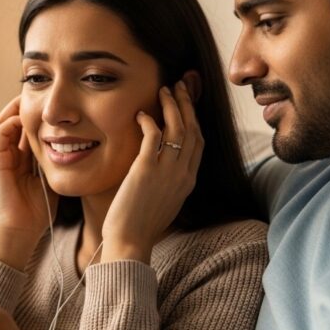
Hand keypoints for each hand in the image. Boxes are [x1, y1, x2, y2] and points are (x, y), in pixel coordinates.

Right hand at [0, 96, 55, 267]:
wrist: (21, 231)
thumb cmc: (39, 211)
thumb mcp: (54, 180)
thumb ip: (61, 164)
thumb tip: (81, 148)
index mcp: (24, 159)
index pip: (29, 129)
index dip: (40, 114)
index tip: (55, 104)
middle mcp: (11, 154)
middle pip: (15, 120)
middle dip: (27, 105)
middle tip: (42, 92)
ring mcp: (2, 157)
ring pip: (5, 121)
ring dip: (16, 107)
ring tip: (30, 96)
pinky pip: (0, 133)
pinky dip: (11, 121)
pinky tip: (25, 116)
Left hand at [101, 81, 203, 262]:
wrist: (130, 242)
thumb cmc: (141, 226)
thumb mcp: (164, 201)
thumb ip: (168, 181)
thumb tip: (161, 165)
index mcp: (188, 181)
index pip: (198, 142)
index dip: (194, 119)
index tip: (187, 103)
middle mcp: (183, 174)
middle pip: (192, 129)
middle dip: (187, 104)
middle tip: (180, 86)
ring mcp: (167, 171)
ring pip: (177, 127)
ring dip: (171, 105)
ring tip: (164, 90)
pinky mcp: (146, 170)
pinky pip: (153, 136)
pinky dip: (149, 121)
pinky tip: (141, 114)